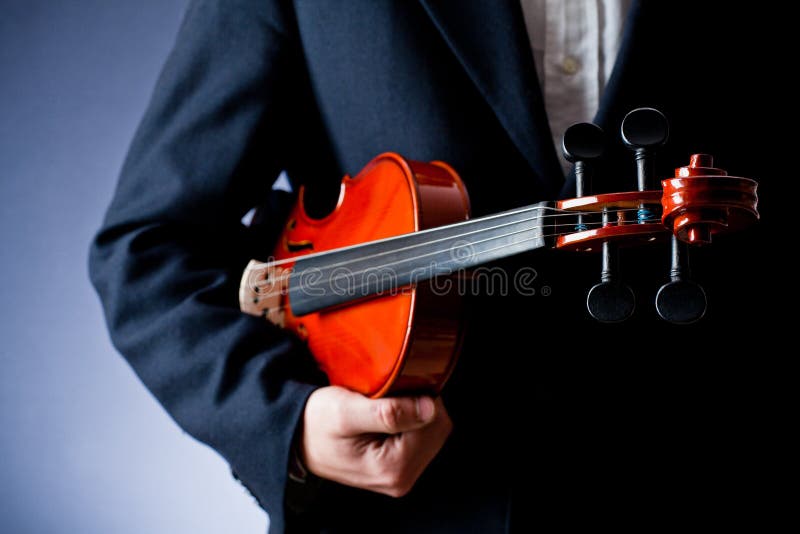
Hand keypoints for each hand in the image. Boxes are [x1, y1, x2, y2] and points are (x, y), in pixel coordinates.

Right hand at [300, 385, 451, 496]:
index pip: (433, 420)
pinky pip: (423, 435)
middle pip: (438, 426)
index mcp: (392, 469)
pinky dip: (410, 418)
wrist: (297, 436)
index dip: (416, 395)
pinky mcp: (400, 467)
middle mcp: (401, 479)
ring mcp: (402, 475)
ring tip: (382, 407)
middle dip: (417, 404)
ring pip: (434, 429)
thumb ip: (388, 412)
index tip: (388, 389)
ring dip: (414, 410)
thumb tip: (428, 409)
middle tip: (382, 398)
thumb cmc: (316, 423)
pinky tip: (387, 416)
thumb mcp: (346, 412)